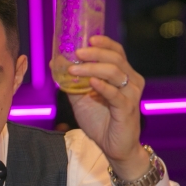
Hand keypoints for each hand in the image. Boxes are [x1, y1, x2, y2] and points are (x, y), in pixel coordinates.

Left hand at [65, 35, 149, 180]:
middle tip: (77, 52)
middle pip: (115, 59)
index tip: (88, 38)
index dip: (104, 43)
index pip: (116, 52)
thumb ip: (71, 82)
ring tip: (74, 68)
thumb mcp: (82, 99)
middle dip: (94, 53)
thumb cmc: (101, 122)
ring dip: (92, 68)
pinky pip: (115, 94)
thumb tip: (55, 63)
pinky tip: (91, 82)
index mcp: (123, 75)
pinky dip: (102, 86)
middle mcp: (131, 81)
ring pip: (114, 73)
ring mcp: (130, 95)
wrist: (115, 147)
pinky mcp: (127, 109)